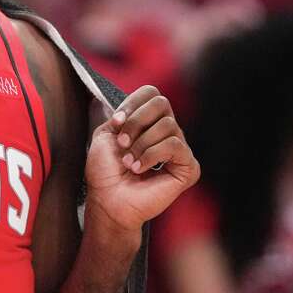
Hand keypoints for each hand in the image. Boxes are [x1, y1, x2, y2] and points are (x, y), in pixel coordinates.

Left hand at [85, 86, 199, 233]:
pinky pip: (175, 146)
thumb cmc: (104, 171)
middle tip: (122, 143)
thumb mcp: (105, 134)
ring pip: (168, 125)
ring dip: (141, 144)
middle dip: (136, 121)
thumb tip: (133, 104)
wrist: (108, 199)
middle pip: (161, 103)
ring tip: (130, 162)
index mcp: (147, 122)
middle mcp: (166, 132)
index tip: (116, 123)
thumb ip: (121, 115)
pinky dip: (153, 155)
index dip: (132, 104)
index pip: (151, 93)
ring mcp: (178, 149)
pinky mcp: (188, 167)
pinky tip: (141, 169)